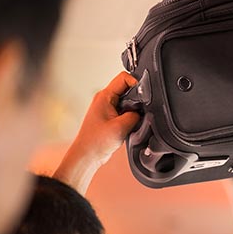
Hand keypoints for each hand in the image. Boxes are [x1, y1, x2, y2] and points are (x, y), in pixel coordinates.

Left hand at [54, 72, 140, 193]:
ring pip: (127, 100)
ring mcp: (107, 107)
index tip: (144, 93)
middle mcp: (104, 99)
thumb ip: (135, 115)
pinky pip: (125, 110)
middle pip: (127, 88)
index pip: (123, 78)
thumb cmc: (96, 142)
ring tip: (132, 120)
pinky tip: (130, 125)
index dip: (137, 82)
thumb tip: (143, 112)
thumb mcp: (121, 126)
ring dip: (134, 108)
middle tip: (140, 110)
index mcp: (104, 96)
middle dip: (137, 97)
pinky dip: (130, 116)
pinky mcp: (110, 116)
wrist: (87, 155)